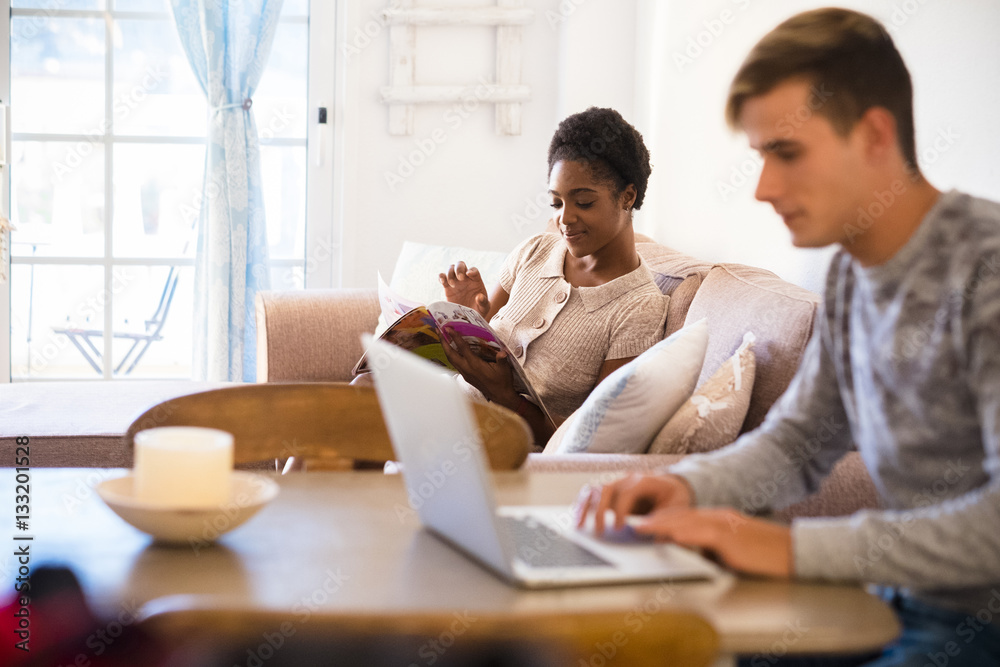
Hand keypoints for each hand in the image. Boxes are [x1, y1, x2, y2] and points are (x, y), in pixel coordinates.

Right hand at [439, 262, 489, 316]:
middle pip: (461, 265)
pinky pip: (442, 276)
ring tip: (452, 285)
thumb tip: (480, 297)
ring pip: (451, 268)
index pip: (474, 271)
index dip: (472, 271)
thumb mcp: (484, 308)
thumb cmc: (478, 311)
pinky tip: (442, 282)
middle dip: (459, 268)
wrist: (467, 318)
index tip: (469, 275)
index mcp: (476, 281)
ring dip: (450, 273)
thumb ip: (483, 302)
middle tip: (460, 279)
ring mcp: (456, 281)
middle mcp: (465, 278)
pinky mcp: (447, 286)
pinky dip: (441, 276)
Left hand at [440, 325, 517, 405]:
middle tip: (439, 330)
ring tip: (443, 338)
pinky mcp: (466, 376)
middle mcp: (467, 369)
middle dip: (444, 342)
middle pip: (450, 354)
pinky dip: (452, 355)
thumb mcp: (504, 369)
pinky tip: (453, 350)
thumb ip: (502, 359)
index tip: (448, 328)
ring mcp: (465, 374)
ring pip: (451, 360)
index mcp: (475, 365)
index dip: (455, 337)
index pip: (463, 348)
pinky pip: (455, 364)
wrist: (500, 395)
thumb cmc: (502, 381)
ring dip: (446, 348)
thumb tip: (502, 352)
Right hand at [575, 473, 693, 534]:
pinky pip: (591, 493)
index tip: (619, 527)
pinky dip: (582, 505)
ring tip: (580, 525)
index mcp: (644, 480)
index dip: (621, 510)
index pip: (626, 492)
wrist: (671, 485)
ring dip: (585, 506)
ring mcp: (616, 481)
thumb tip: (649, 534)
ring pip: (594, 488)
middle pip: (606, 488)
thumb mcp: (676, 507)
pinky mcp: (610, 489)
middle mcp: (626, 478)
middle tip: (600, 531)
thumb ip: (664, 520)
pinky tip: (578, 518)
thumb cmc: (673, 497)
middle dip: (600, 510)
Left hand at [633, 507, 792, 578]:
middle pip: (679, 515)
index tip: (642, 525)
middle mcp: (717, 517)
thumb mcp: (731, 552)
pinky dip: (684, 532)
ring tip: (641, 527)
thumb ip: (709, 550)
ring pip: (686, 520)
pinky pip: (703, 532)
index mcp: (717, 520)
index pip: (683, 517)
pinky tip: (669, 534)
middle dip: (654, 520)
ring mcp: (724, 524)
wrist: (793, 552)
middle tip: (632, 524)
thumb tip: (688, 555)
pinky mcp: (731, 535)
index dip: (661, 521)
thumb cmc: (764, 556)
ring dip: (661, 524)